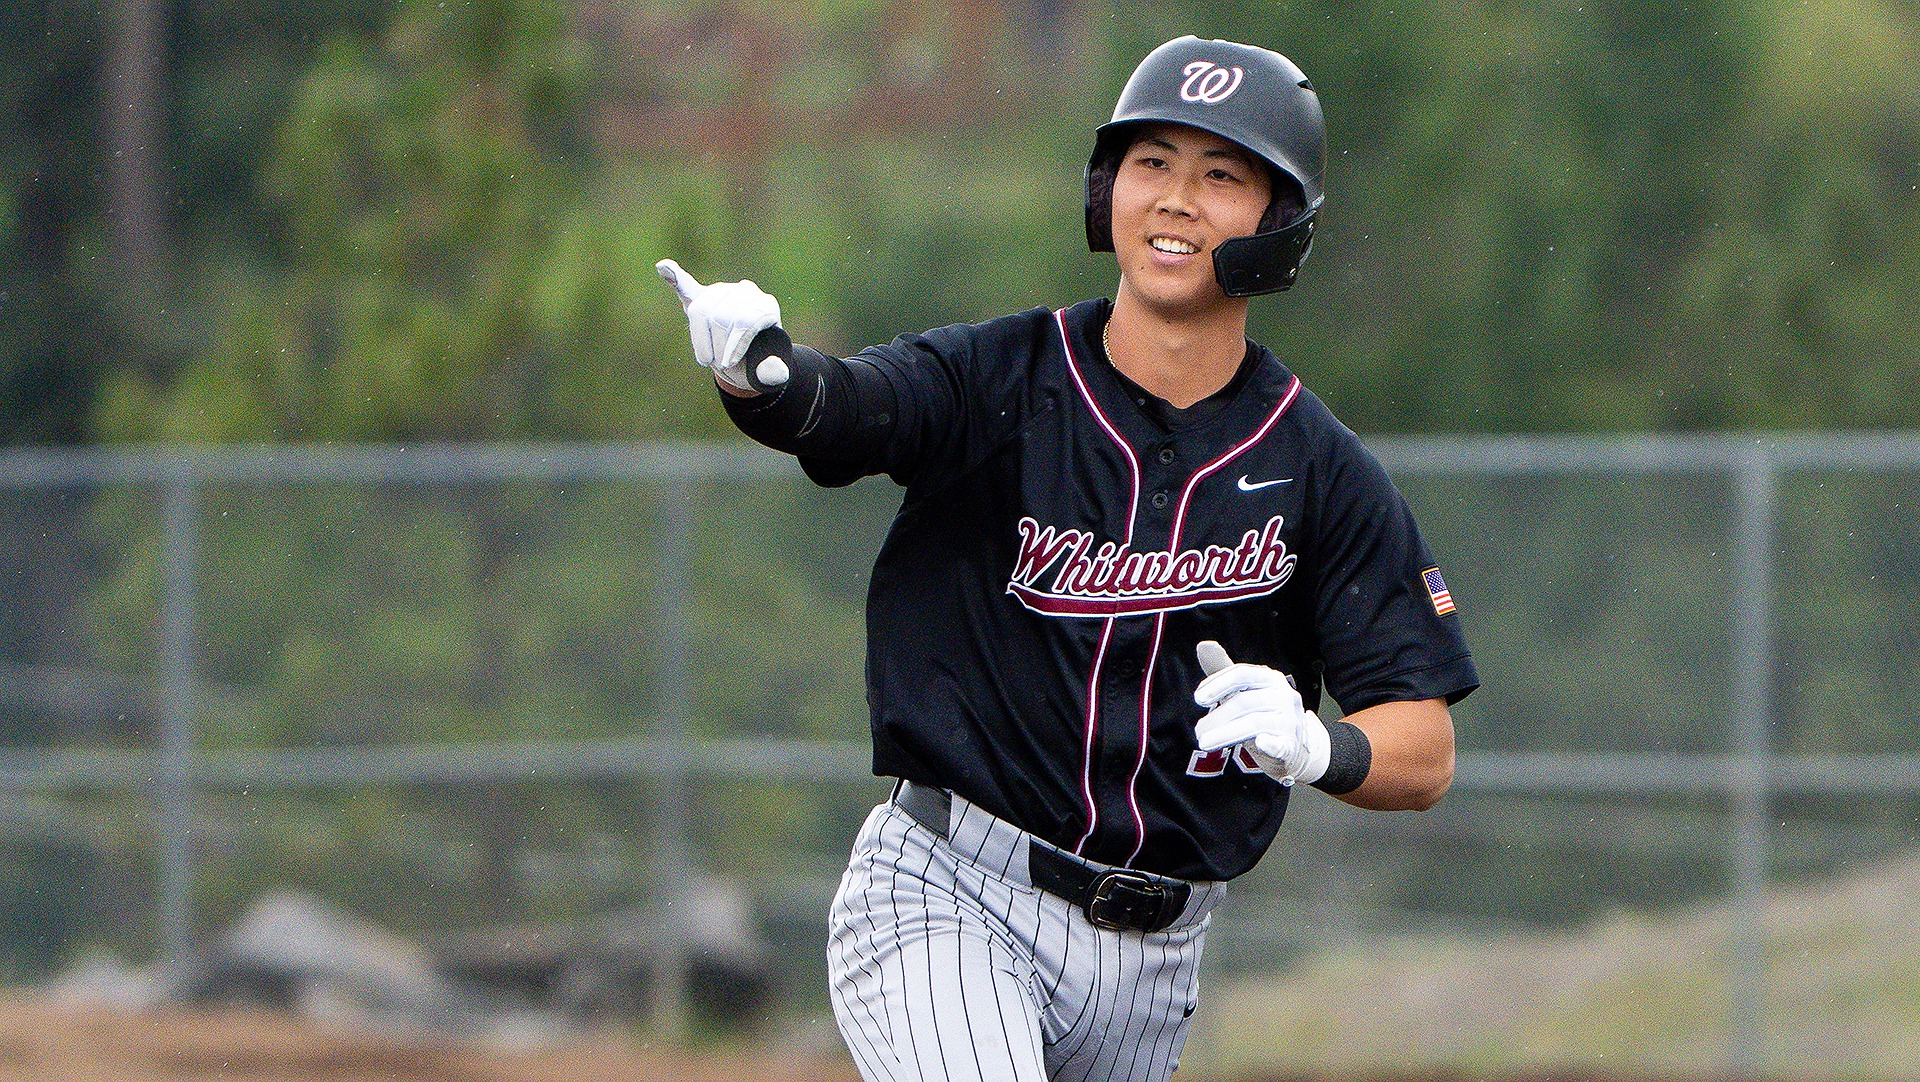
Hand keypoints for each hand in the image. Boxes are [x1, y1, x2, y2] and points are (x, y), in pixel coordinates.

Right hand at [655, 258, 789, 391]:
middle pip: (721, 316)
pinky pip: (686, 285)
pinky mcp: (701, 297)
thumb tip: (776, 372)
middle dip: (717, 346)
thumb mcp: (767, 373)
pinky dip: (674, 278)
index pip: (744, 320)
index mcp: (766, 307)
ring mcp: (722, 292)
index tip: (729, 364)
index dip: (733, 345)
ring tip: (708, 358)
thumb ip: (773, 373)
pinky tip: (663, 267)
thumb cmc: (755, 364)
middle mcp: (745, 292)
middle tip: (721, 365)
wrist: (744, 361)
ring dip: (702, 339)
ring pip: (702, 311)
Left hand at [1193, 642, 1329, 786]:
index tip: (1198, 698)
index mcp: (1271, 679)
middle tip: (1198, 731)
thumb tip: (1204, 645)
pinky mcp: (1290, 745)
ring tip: (1205, 742)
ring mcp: (1289, 721)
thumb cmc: (1263, 713)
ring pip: (1255, 723)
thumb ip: (1224, 670)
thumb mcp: (1245, 690)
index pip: (1242, 674)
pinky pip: (1280, 744)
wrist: (1291, 745)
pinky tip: (1260, 743)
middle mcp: (1284, 696)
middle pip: (1245, 702)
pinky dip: (1271, 743)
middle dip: (1217, 717)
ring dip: (1225, 734)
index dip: (1218, 684)